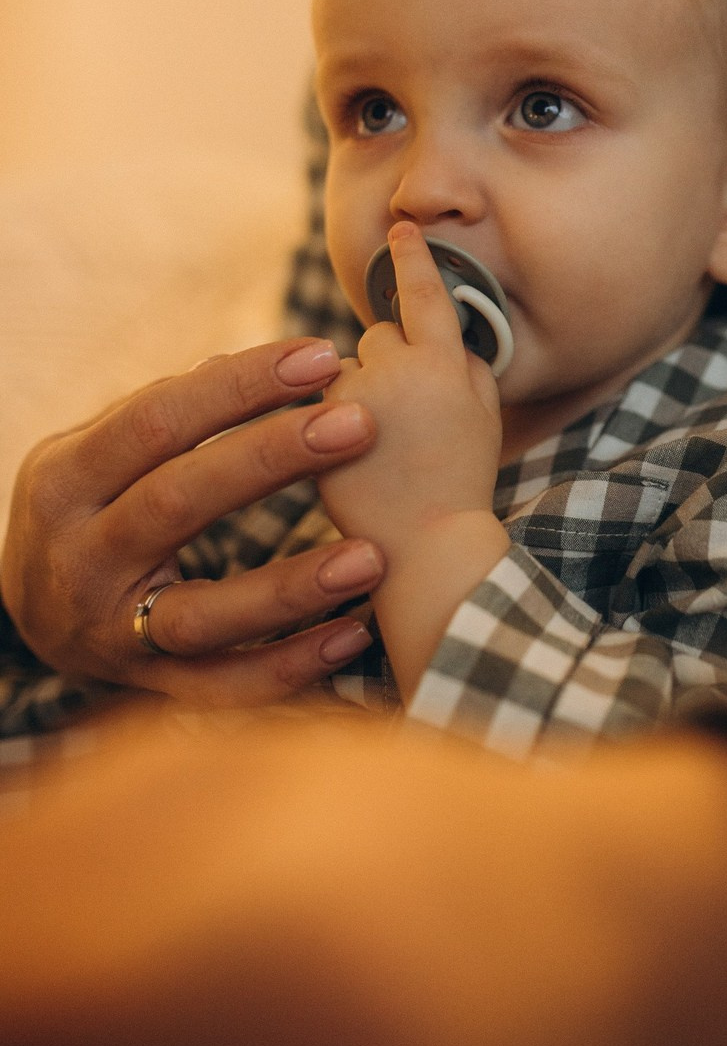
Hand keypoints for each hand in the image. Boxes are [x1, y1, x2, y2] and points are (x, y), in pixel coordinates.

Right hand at [1, 339, 386, 706]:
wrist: (36, 614)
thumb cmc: (92, 505)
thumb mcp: (99, 451)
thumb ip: (170, 411)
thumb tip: (256, 365)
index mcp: (65, 481)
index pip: (155, 422)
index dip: (239, 387)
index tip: (321, 357)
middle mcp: (81, 560)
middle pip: (178, 503)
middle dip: (272, 458)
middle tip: (358, 423)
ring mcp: (113, 632)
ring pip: (205, 615)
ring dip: (291, 587)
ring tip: (372, 556)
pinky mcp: (151, 688)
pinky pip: (226, 687)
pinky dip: (291, 667)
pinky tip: (354, 635)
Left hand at [317, 224, 502, 552]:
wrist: (427, 548)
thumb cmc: (461, 484)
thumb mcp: (486, 418)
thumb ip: (469, 368)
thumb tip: (448, 338)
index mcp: (447, 364)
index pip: (428, 294)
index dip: (414, 258)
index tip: (401, 226)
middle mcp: (399, 369)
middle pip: (378, 336)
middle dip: (387, 365)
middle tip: (404, 421)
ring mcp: (354, 396)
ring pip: (342, 370)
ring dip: (354, 394)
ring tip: (378, 448)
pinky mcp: (315, 425)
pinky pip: (315, 403)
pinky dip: (325, 425)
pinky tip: (351, 462)